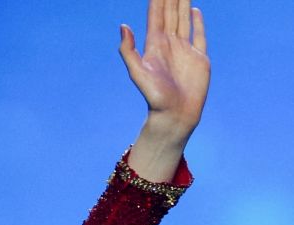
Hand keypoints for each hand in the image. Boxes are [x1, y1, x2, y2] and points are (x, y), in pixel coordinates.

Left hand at [120, 0, 210, 181]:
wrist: (175, 115)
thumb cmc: (154, 97)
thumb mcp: (137, 73)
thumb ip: (128, 50)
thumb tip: (123, 26)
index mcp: (155, 45)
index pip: (156, 15)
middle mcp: (169, 44)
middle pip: (170, 13)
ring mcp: (185, 49)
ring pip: (184, 19)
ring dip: (183, 3)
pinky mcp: (199, 58)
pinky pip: (199, 34)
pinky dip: (197, 21)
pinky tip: (195, 10)